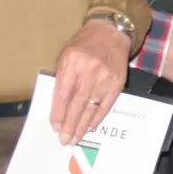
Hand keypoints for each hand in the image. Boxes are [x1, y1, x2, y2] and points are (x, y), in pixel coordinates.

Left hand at [51, 17, 131, 144]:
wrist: (111, 32)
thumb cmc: (84, 45)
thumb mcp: (66, 55)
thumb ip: (62, 78)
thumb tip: (57, 106)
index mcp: (72, 63)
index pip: (63, 94)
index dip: (58, 113)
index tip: (55, 127)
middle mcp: (89, 71)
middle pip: (77, 104)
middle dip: (70, 124)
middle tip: (64, 140)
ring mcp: (105, 78)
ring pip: (92, 107)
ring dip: (82, 126)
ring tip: (75, 138)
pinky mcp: (117, 83)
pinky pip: (106, 105)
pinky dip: (97, 118)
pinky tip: (90, 127)